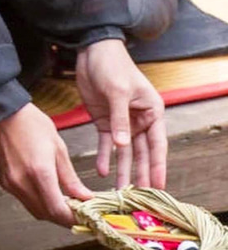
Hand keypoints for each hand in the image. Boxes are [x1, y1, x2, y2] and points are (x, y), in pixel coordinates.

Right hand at [0, 103, 92, 226]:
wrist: (2, 115)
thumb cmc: (31, 124)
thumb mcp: (58, 148)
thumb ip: (70, 177)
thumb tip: (83, 196)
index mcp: (39, 172)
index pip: (57, 210)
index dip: (73, 218)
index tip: (85, 217)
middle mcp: (22, 183)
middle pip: (46, 215)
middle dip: (64, 218)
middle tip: (79, 213)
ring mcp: (11, 185)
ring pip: (35, 211)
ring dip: (51, 212)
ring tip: (66, 205)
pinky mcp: (5, 184)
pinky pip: (25, 201)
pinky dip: (39, 203)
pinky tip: (48, 195)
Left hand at [76, 39, 166, 188]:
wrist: (91, 52)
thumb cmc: (112, 66)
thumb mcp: (118, 92)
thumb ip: (120, 120)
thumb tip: (124, 145)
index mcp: (152, 112)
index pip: (157, 145)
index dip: (158, 167)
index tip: (158, 187)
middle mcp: (140, 120)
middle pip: (142, 153)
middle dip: (140, 174)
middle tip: (140, 197)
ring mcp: (122, 123)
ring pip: (124, 153)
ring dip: (122, 171)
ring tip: (119, 191)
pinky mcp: (105, 123)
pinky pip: (106, 145)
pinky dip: (105, 158)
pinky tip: (102, 172)